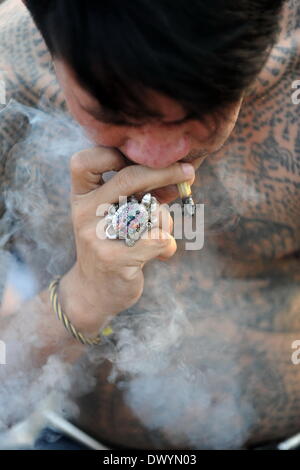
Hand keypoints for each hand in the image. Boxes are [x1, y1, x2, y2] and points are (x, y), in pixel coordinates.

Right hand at [60, 147, 194, 333]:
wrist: (94, 291)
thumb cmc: (114, 245)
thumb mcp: (118, 215)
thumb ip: (141, 193)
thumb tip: (181, 172)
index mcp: (82, 196)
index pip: (86, 160)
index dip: (116, 152)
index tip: (144, 158)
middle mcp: (84, 212)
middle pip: (129, 177)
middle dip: (166, 172)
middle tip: (189, 171)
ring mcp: (96, 236)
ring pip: (151, 211)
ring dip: (166, 222)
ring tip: (161, 235)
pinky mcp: (113, 259)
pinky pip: (158, 240)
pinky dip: (168, 246)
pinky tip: (163, 255)